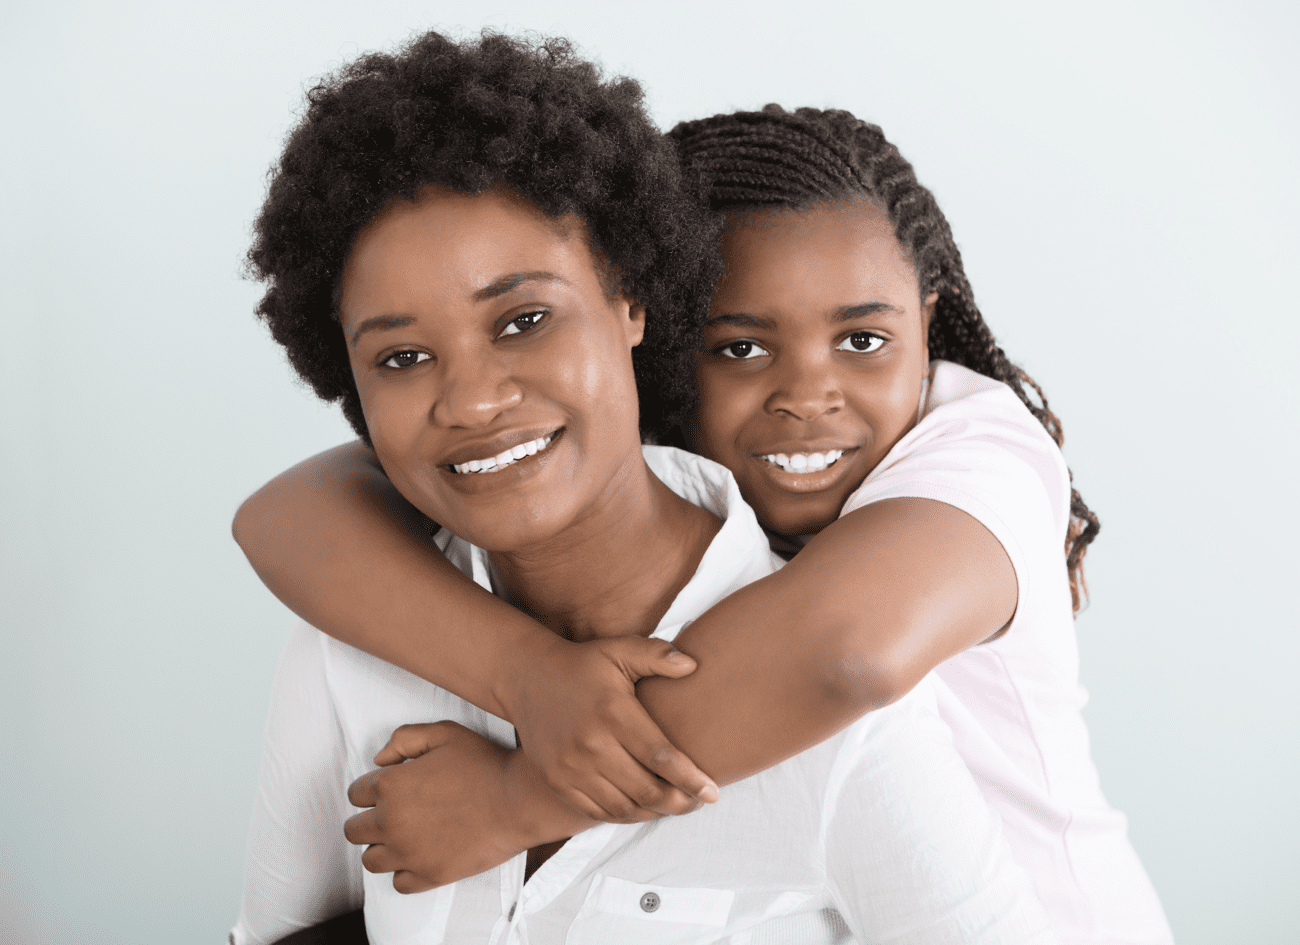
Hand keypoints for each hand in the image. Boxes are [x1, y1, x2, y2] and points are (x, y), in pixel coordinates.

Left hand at [345, 721, 563, 892]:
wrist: (519, 800)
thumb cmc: (485, 764)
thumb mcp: (444, 733)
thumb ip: (404, 738)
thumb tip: (379, 759)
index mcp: (391, 786)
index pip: (355, 794)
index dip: (371, 789)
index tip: (390, 790)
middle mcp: (392, 822)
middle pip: (354, 830)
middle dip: (370, 820)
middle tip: (395, 813)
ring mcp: (409, 853)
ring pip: (371, 860)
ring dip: (383, 847)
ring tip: (406, 836)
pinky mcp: (429, 876)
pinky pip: (399, 883)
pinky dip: (406, 871)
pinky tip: (422, 855)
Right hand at [498, 635, 718, 822]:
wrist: (527, 678)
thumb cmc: (582, 665)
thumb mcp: (618, 650)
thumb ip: (656, 656)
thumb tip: (692, 665)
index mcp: (613, 713)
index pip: (661, 757)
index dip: (691, 779)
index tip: (712, 791)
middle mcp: (592, 745)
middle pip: (646, 789)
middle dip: (679, 802)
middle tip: (699, 802)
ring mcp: (571, 767)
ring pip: (624, 807)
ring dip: (655, 813)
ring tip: (675, 805)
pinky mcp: (558, 781)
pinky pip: (598, 812)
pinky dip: (625, 816)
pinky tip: (643, 808)